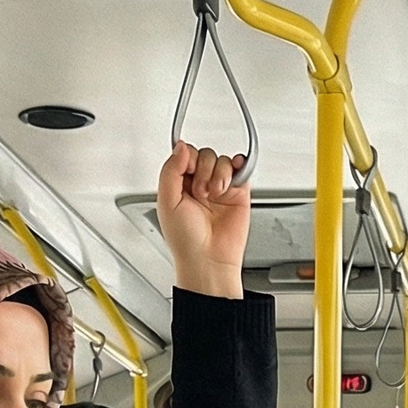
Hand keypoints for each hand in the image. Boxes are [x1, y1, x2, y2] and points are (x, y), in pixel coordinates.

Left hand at [157, 142, 247, 298]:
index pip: (184, 155)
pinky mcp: (239, 192)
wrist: (208, 260)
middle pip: (204, 154)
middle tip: (200, 193)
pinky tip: (230, 181)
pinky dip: (238, 167)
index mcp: (179, 185)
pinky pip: (241, 168)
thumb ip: (170, 170)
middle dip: (202, 170)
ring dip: (218, 175)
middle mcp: (199, 184)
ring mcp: (220, 187)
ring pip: (222, 160)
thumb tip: (180, 147)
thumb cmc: (185, 241)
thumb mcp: (166, 201)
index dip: (186, 159)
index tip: (186, 172)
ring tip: (214, 195)